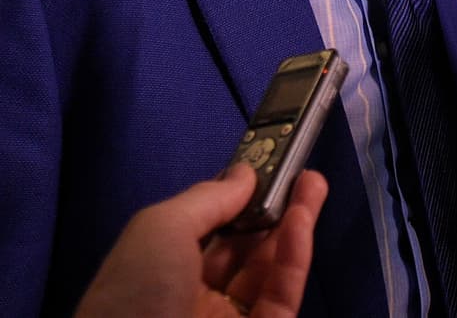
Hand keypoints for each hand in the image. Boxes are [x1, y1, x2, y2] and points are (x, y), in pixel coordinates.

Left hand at [75, 164, 327, 317]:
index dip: (236, 198)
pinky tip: (301, 221)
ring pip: (270, 269)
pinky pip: (283, 295)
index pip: (208, 230)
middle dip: (273, 206)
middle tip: (300, 170)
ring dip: (293, 224)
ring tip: (313, 183)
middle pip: (245, 247)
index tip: (264, 167)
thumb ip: (208, 198)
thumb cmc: (134, 296)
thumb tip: (246, 173)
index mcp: (160, 274)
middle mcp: (194, 298)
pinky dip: (295, 257)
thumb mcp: (159, 230)